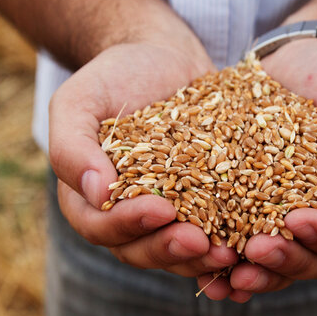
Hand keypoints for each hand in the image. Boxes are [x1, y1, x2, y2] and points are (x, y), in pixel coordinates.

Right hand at [49, 43, 239, 277]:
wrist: (160, 58)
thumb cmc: (113, 77)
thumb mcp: (79, 101)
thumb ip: (71, 146)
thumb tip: (96, 194)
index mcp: (89, 199)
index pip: (100, 226)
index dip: (129, 224)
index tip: (162, 209)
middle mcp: (126, 213)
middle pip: (139, 249)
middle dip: (169, 249)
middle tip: (200, 242)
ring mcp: (165, 212)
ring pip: (175, 250)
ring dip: (200, 257)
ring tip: (229, 252)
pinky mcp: (199, 203)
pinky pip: (209, 232)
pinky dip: (224, 243)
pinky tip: (245, 246)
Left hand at [221, 38, 316, 294]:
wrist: (304, 57)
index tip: (297, 219)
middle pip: (313, 261)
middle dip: (286, 260)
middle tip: (255, 250)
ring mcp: (285, 215)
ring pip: (277, 259)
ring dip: (254, 272)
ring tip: (226, 270)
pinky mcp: (250, 202)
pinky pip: (241, 236)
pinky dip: (227, 256)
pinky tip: (206, 263)